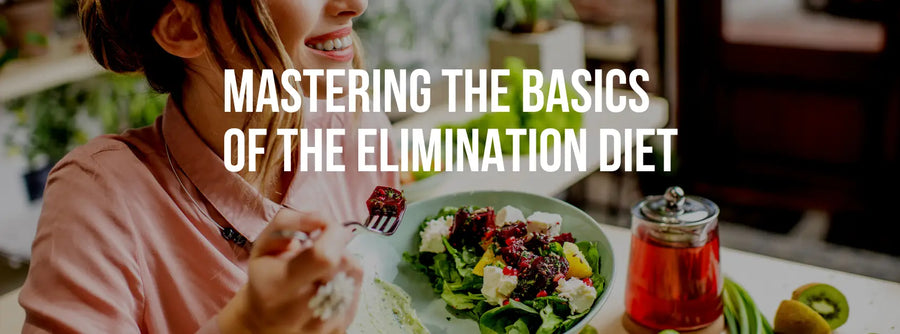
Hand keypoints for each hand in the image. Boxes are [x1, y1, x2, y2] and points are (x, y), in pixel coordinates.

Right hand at [218, 209, 362, 333]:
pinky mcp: (339, 330)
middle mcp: (300, 311)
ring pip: (355, 275)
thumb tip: (324, 220)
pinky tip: (329, 285)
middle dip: (337, 247)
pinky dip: (347, 281)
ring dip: (343, 264)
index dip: (333, 233)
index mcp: (278, 287)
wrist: (264, 323)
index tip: (325, 229)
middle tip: (320, 251)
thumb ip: (289, 222)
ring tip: (323, 270)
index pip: (324, 256)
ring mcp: (322, 326)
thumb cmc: (266, 278)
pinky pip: (358, 291)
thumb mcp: (264, 244)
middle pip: (344, 263)